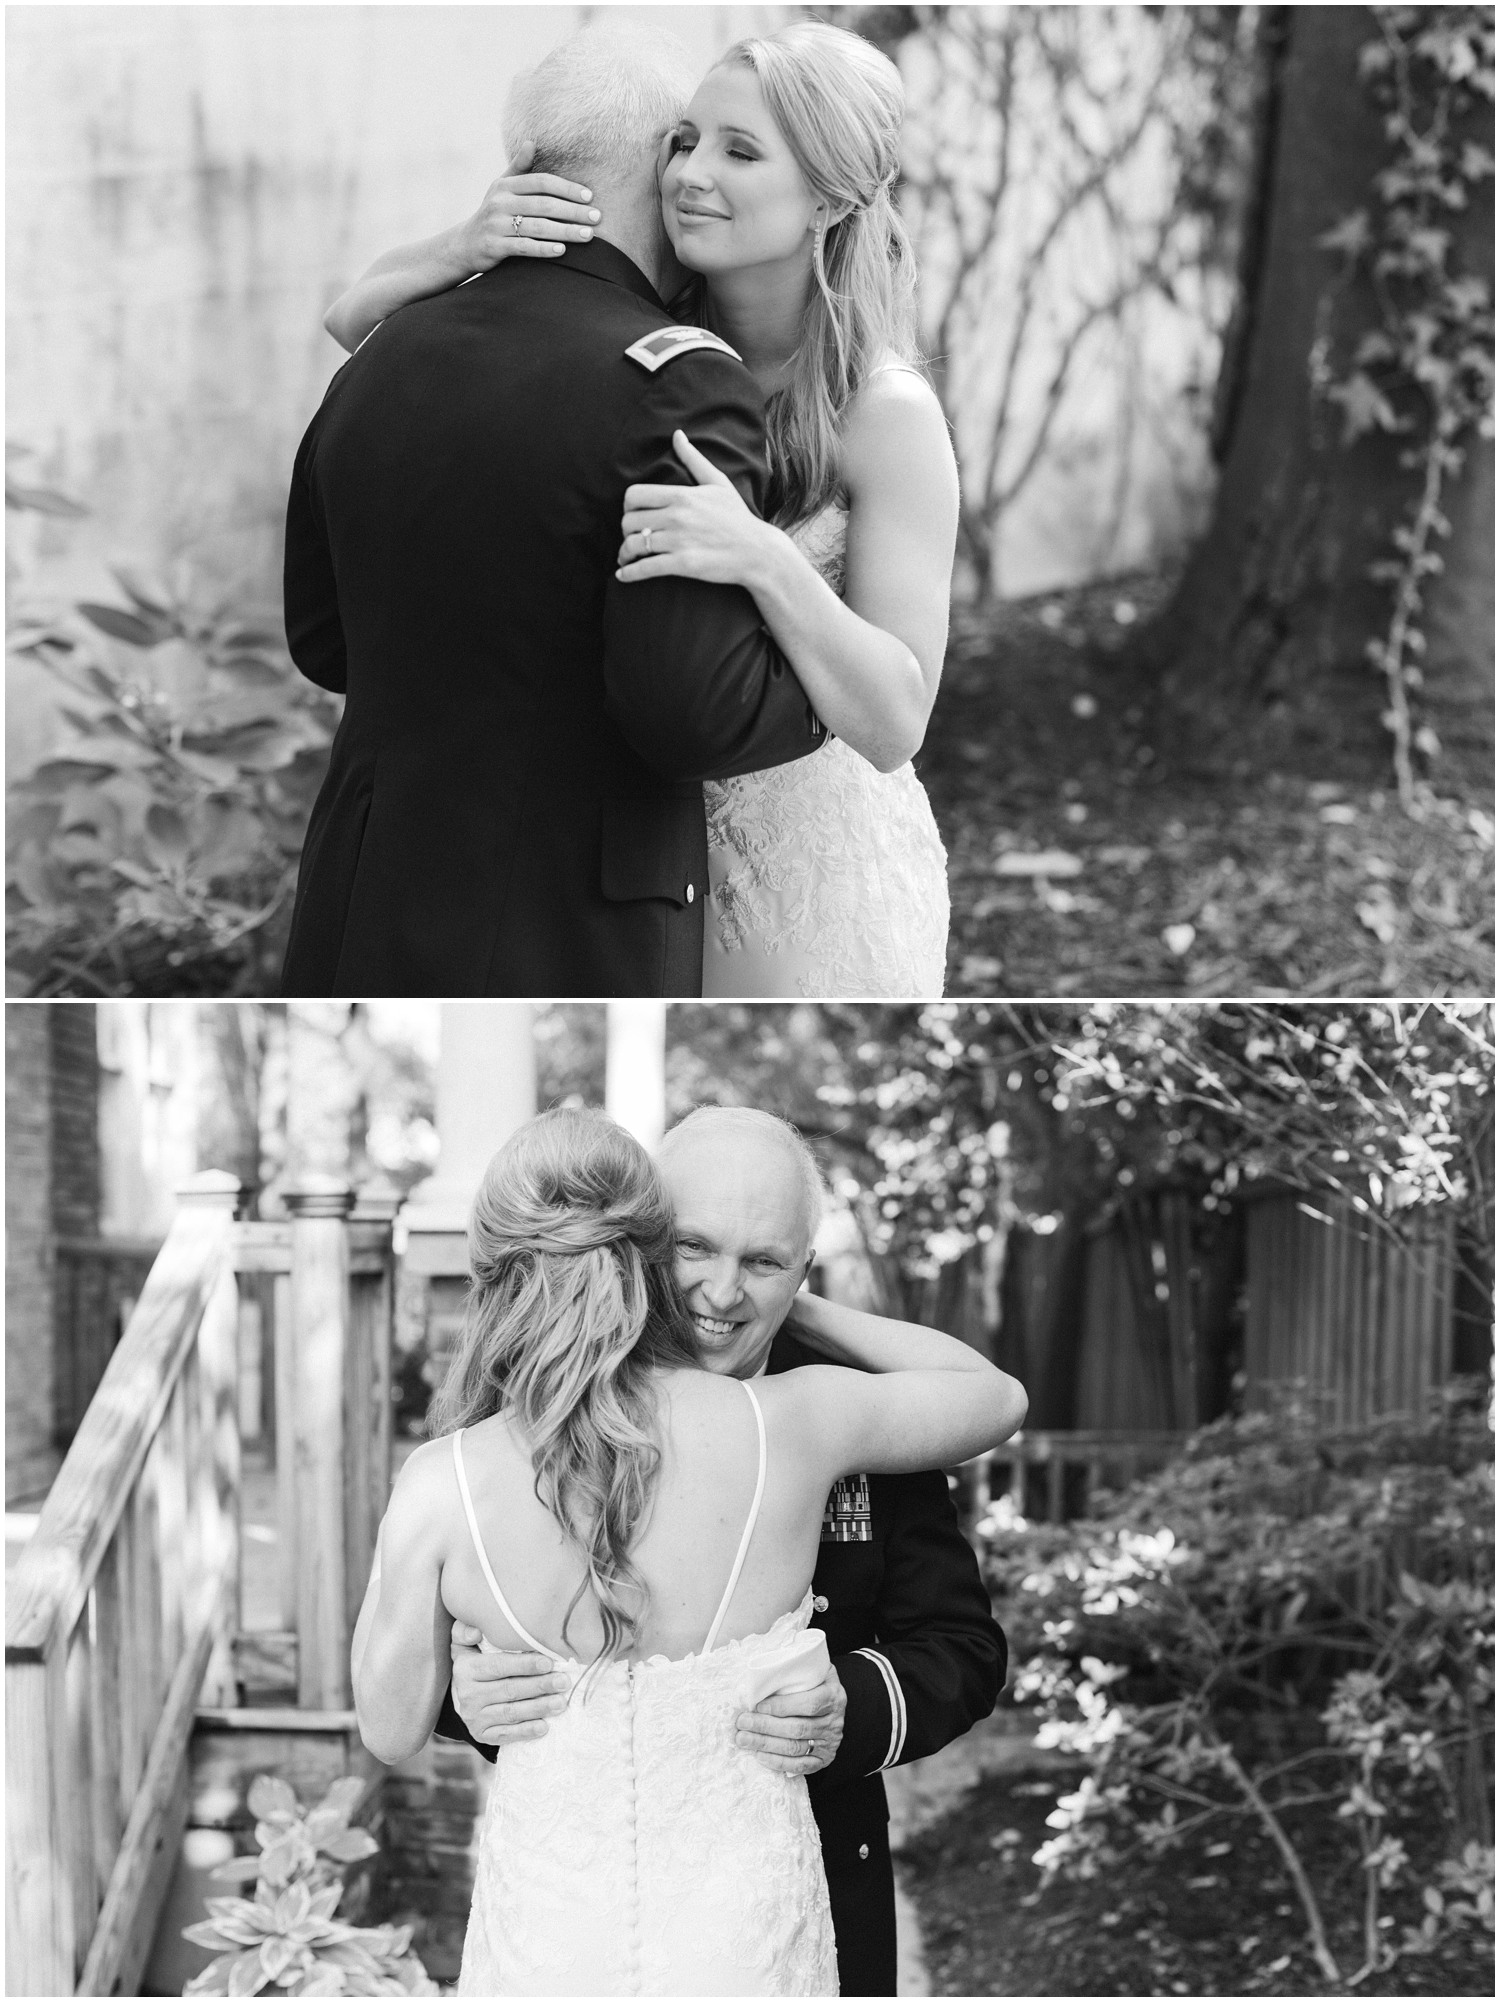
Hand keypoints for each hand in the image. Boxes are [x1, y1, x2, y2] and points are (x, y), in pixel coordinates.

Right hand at [450, 1623, 570, 1745]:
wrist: (462, 1696)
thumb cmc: (475, 1662)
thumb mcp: (466, 1644)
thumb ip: (466, 1630)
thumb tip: (476, 1631)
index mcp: (466, 1669)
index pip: (498, 1666)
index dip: (524, 1665)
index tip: (548, 1662)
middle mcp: (467, 1695)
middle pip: (509, 1690)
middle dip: (539, 1686)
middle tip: (564, 1682)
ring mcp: (474, 1718)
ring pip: (511, 1713)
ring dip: (538, 1708)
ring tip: (561, 1703)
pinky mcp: (482, 1735)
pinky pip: (506, 1735)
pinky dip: (526, 1731)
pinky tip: (544, 1727)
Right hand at [455, 141, 599, 268]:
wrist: (465, 244)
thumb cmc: (492, 214)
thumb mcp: (501, 188)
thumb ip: (518, 167)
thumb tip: (532, 142)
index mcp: (505, 185)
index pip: (541, 181)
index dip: (567, 188)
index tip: (589, 196)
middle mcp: (500, 202)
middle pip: (544, 204)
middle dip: (573, 211)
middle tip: (597, 218)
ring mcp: (496, 225)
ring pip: (537, 227)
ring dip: (565, 231)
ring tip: (588, 236)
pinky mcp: (495, 246)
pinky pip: (524, 247)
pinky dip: (544, 249)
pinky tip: (562, 251)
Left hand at [616, 431, 775, 587]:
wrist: (758, 552)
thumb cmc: (738, 517)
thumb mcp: (718, 483)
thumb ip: (693, 459)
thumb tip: (677, 435)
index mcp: (681, 495)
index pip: (633, 495)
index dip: (627, 507)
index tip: (634, 515)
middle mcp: (677, 516)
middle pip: (628, 521)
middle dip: (626, 530)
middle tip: (632, 537)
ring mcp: (679, 541)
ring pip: (633, 544)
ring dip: (624, 553)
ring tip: (626, 558)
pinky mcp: (683, 564)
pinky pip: (644, 568)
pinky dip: (628, 573)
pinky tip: (623, 575)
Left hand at [734, 1662, 846, 1776]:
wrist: (832, 1700)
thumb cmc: (814, 1682)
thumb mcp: (811, 1668)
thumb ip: (793, 1669)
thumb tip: (762, 1675)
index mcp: (832, 1695)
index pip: (808, 1704)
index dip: (782, 1707)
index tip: (758, 1706)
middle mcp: (834, 1721)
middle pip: (797, 1728)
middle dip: (766, 1727)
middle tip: (742, 1723)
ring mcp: (830, 1742)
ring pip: (796, 1748)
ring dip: (766, 1744)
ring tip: (744, 1739)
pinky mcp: (824, 1758)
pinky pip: (800, 1766)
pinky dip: (778, 1762)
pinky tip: (760, 1755)